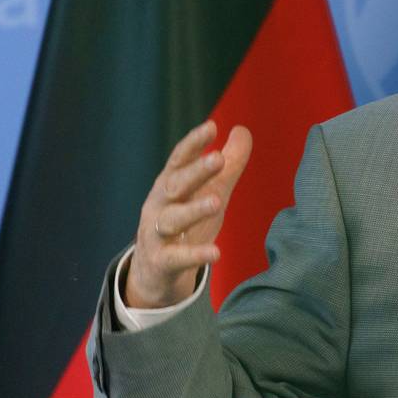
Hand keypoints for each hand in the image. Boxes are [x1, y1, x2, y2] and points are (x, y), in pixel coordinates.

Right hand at [125, 120, 252, 307]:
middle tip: (218, 159)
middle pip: (175, 185)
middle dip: (195, 172)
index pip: (180, 160)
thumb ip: (229, 164)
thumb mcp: (210, 191)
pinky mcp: (162, 262)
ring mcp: (157, 234)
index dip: (194, 143)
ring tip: (216, 202)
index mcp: (171, 185)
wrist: (155, 271)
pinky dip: (195, 255)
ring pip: (173, 219)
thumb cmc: (187, 223)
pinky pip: (177, 258)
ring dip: (194, 210)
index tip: (211, 126)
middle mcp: (160, 205)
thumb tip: (242, 130)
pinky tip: (215, 253)